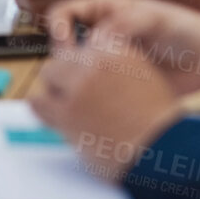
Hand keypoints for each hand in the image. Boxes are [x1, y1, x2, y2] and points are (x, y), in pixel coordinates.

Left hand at [29, 39, 180, 184]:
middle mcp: (97, 61)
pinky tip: (52, 117)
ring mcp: (80, 85)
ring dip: (55, 90)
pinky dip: (43, 109)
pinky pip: (38, 102)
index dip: (82, 65)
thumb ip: (117, 68)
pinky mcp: (67, 111)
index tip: (84, 79)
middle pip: (64, 58)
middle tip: (73, 96)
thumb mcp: (145, 78)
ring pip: (49, 74)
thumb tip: (92, 68)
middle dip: (66, 76)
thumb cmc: (157, 122)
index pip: (83, 47)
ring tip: (65, 107)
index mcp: (117, 48)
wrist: (161, 151)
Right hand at [44, 0, 199, 97]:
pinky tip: (103, 103)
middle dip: (64, 60)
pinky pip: (93, 88)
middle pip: (62, 44)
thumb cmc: (184, 30)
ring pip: (75, 69)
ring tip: (90, 92)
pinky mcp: (116, 82)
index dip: (57, 29)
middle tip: (79, 76)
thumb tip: (93, 42)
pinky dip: (90, 95)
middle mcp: (99, 33)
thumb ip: (123, 24)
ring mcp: (107, 59)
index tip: (67, 49)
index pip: (63, 13)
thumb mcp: (154, 19)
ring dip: (76, 80)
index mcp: (103, 9)